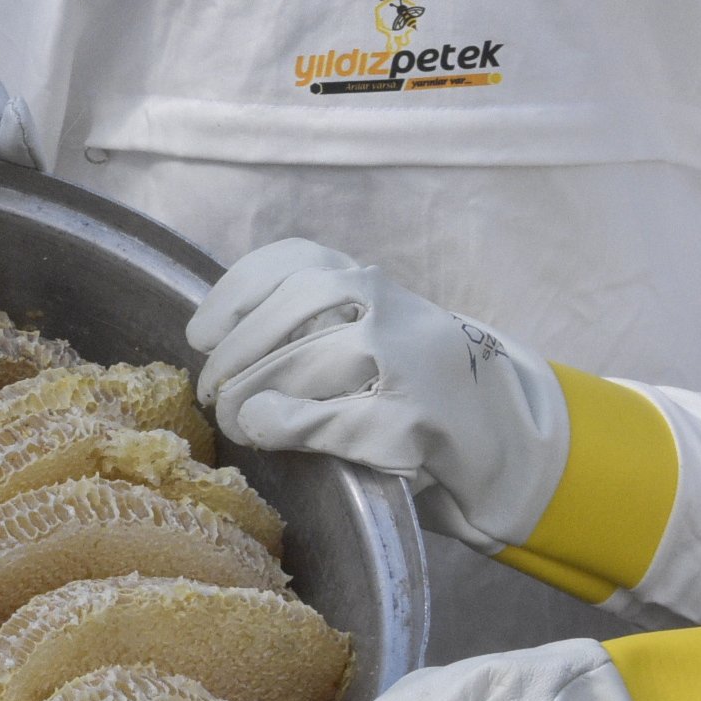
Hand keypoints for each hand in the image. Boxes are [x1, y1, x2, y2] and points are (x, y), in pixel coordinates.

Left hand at [187, 240, 567, 552]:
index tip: (202, 334)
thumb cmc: (406, 383)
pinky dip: (290, 425)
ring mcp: (410, 360)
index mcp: (370, 281)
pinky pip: (334, 419)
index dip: (233, 295)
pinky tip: (271, 430)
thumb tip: (212, 342)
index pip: (291, 262)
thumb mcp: (362, 331)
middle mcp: (393, 306)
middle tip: (213, 395)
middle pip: (290, 315)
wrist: (498, 438)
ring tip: (238, 421)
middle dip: (234, 359)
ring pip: (306, 365)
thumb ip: (303, 323)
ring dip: (252, 397)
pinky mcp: (418, 419)